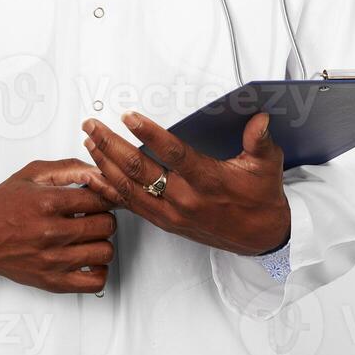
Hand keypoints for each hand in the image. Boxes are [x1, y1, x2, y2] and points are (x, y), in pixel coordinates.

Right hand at [0, 159, 117, 293]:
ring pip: (105, 251)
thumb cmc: (1, 207)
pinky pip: (95, 281)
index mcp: (47, 203)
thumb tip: (96, 171)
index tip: (102, 197)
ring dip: (102, 241)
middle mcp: (51, 233)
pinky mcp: (53, 282)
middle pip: (106, 225)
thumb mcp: (31, 175)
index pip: (99, 199)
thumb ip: (67, 168)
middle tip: (94, 215)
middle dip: (104, 216)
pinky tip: (88, 258)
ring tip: (89, 236)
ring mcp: (53, 260)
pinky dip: (99, 269)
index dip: (105, 196)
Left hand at [82, 111, 289, 256]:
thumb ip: (259, 140)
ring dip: (105, 164)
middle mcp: (185, 199)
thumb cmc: (261, 198)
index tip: (129, 117)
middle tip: (92, 125)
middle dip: (111, 145)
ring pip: (129, 189)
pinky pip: (131, 206)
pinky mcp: (165, 222)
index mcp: (208, 180)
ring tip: (89, 142)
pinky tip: (95, 176)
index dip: (149, 134)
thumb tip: (261, 118)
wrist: (259, 237)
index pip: (173, 154)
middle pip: (140, 170)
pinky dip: (110, 190)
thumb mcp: (266, 165)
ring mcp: (171, 213)